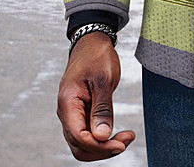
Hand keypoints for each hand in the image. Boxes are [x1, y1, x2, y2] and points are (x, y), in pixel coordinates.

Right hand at [57, 33, 134, 160]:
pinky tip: (116, 133)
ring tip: (125, 138)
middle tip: (126, 141)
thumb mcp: (104, 79)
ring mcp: (72, 114)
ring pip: (83, 143)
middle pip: (80, 146)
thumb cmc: (96, 56)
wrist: (91, 43)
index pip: (80, 137)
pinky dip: (101, 137)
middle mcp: (66, 112)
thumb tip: (101, 136)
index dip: (100, 146)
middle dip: (103, 149)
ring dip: (103, 146)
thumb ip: (102, 109)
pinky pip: (87, 133)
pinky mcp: (80, 113)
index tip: (121, 144)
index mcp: (68, 103)